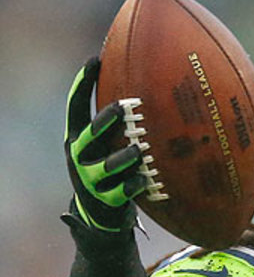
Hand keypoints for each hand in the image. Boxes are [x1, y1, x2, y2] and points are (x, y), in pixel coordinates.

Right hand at [63, 57, 147, 233]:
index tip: (94, 60)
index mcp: (79, 138)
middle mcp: (80, 156)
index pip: (76, 107)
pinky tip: (145, 180)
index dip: (83, 84)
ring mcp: (91, 180)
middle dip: (104, 121)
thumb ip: (121, 126)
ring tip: (138, 151)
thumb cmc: (111, 171)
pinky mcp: (105, 200)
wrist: (100, 215)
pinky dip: (133, 185)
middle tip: (122, 108)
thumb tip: (154, 89)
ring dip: (122, 157)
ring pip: (106, 166)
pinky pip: (121, 192)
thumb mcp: (108, 146)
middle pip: (89, 134)